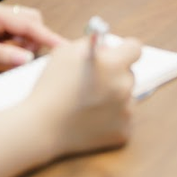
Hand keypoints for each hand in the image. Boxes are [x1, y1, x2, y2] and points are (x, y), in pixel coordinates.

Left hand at [0, 0, 64, 68]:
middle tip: (21, 59)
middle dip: (33, 40)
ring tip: (4, 58)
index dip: (49, 38)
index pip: (30, 25)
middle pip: (30, 21)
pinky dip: (10, 44)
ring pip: (19, 27)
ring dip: (20, 43)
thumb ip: (0, 56)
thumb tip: (27, 59)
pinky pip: (8, 32)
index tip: (66, 49)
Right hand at [23, 36, 141, 159]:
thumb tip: (110, 48)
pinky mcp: (123, 132)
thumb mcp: (66, 52)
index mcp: (113, 63)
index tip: (118, 54)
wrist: (40, 126)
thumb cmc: (50, 87)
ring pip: (127, 97)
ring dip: (115, 98)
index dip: (125, 50)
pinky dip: (112, 119)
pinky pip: (123, 119)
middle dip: (115, 76)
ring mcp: (126, 111)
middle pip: (129, 74)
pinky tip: (92, 119)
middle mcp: (124, 86)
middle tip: (94, 83)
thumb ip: (92, 44)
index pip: (135, 48)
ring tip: (89, 104)